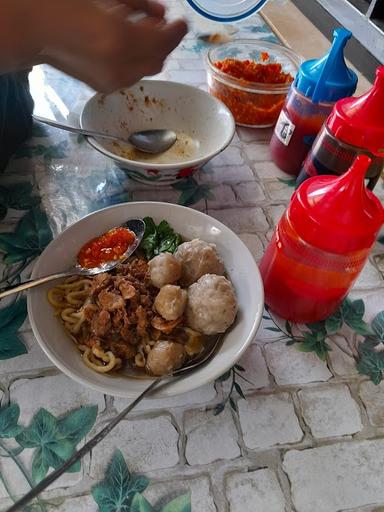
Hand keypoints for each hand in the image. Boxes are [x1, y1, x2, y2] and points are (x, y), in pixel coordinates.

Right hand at [1, 0, 187, 91]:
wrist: (33, 28)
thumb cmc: (65, 4)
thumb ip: (139, 4)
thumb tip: (160, 13)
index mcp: (120, 38)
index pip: (163, 40)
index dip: (176, 31)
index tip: (181, 21)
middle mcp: (119, 65)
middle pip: (158, 59)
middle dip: (165, 43)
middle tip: (164, 26)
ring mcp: (111, 80)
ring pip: (147, 70)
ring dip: (152, 53)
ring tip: (144, 33)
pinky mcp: (104, 87)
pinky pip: (132, 76)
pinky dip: (137, 61)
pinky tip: (128, 45)